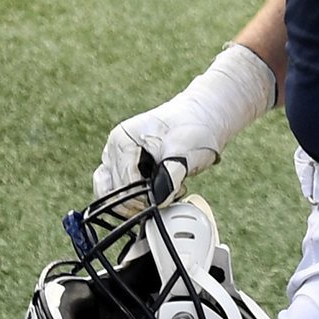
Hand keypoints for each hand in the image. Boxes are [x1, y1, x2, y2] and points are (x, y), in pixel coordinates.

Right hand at [92, 45, 277, 201]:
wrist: (204, 115)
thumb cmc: (194, 127)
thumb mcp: (183, 152)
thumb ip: (169, 177)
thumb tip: (159, 201)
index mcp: (122, 141)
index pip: (124, 185)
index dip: (146, 198)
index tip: (170, 196)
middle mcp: (114, 149)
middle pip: (116, 193)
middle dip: (144, 200)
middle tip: (170, 194)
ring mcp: (118, 157)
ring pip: (114, 196)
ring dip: (138, 203)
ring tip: (164, 194)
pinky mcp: (127, 165)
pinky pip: (121, 192)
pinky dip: (137, 200)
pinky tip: (159, 193)